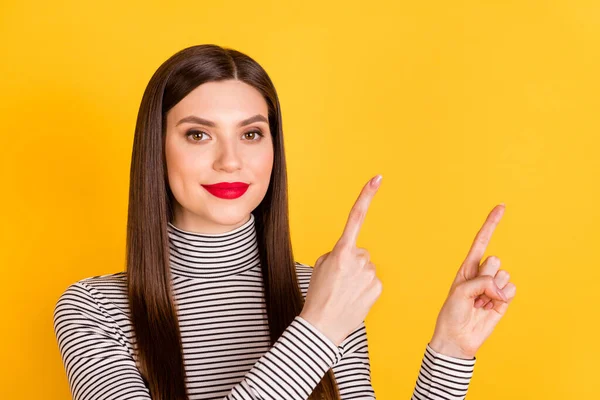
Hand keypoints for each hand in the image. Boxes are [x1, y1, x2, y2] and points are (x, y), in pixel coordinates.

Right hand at [299, 174, 383, 345]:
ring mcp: (371, 274)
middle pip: (360, 252)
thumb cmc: (318, 295)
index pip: (355, 217)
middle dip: (351, 262)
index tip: (378, 178)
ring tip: (345, 291)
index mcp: (342, 251)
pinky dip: (365, 287)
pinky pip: (373, 280)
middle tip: (338, 280)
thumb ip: (336, 253)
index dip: (366, 196)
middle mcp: (360, 259)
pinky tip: (354, 298)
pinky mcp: (378, 287)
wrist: (322, 326)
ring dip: (358, 275)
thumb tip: (350, 255)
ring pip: (367, 267)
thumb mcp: (319, 266)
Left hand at [429, 204, 516, 358]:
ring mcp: (494, 286)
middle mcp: (482, 273)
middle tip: (474, 294)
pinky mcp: (503, 299)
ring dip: (492, 291)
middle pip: (494, 261)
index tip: (501, 206)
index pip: (482, 240)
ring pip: (504, 276)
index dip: (491, 223)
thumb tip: (502, 288)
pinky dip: (502, 299)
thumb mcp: (460, 292)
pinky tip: (490, 308)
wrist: (458, 337)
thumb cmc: (453, 312)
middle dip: (485, 277)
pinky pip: (511, 290)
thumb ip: (482, 283)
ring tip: (480, 303)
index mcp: (468, 266)